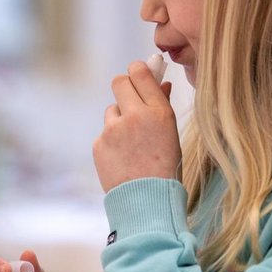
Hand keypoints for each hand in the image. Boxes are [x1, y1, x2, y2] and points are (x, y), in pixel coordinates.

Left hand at [93, 61, 181, 192]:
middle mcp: (134, 116)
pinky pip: (104, 133)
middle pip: (119, 82)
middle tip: (130, 100)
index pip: (140, 73)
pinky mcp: (99, 143)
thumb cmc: (166, 168)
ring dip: (119, 120)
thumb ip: (163, 105)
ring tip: (131, 144)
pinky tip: (123, 157)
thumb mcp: (171, 133)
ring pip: (111, 110)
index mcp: (158, 112)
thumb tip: (161, 83)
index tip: (139, 74)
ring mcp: (113, 130)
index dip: (138, 71)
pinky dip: (111, 141)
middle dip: (124, 87)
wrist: (147, 201)